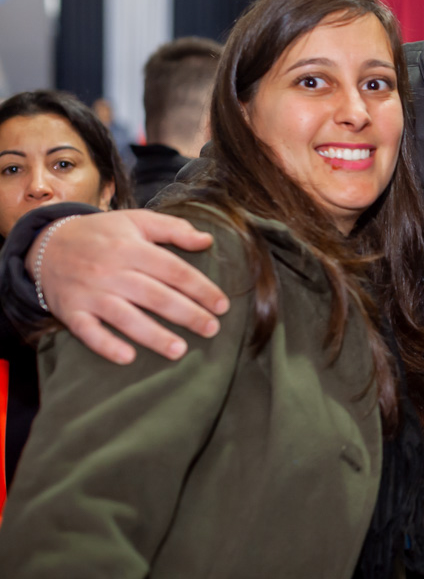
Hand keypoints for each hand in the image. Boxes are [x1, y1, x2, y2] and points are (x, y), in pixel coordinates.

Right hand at [25, 210, 228, 363]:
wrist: (46, 243)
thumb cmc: (102, 234)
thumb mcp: (137, 220)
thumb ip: (174, 228)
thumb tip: (208, 240)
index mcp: (131, 247)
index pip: (173, 270)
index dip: (201, 288)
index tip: (222, 305)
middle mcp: (111, 271)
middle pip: (155, 296)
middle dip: (187, 314)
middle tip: (212, 329)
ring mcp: (90, 293)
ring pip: (125, 317)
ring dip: (153, 335)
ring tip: (180, 350)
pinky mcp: (71, 311)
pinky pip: (88, 332)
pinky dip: (106, 345)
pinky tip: (127, 358)